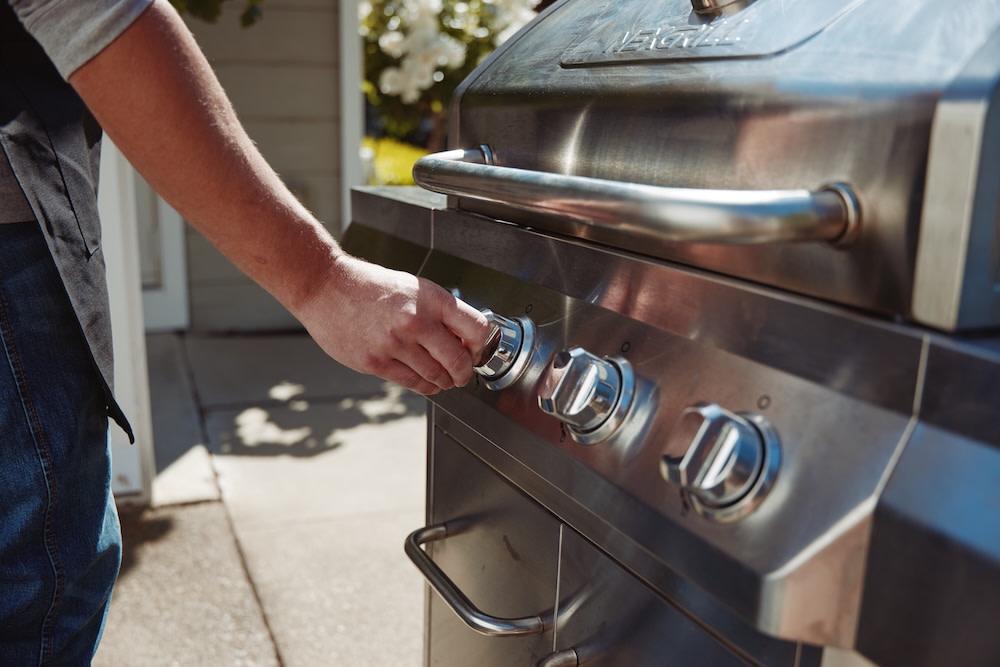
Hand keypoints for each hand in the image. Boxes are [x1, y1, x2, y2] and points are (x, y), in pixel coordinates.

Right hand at [294, 254, 490, 394]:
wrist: (326, 287)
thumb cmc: (370, 287)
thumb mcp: (414, 288)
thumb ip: (439, 313)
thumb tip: (463, 340)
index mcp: (431, 298)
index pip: (476, 329)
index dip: (481, 346)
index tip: (476, 352)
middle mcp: (416, 321)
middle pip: (458, 361)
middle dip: (465, 373)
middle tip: (463, 374)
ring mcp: (395, 344)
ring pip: (436, 376)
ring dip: (445, 382)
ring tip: (444, 379)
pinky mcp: (376, 362)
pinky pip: (411, 383)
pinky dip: (424, 386)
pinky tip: (425, 381)